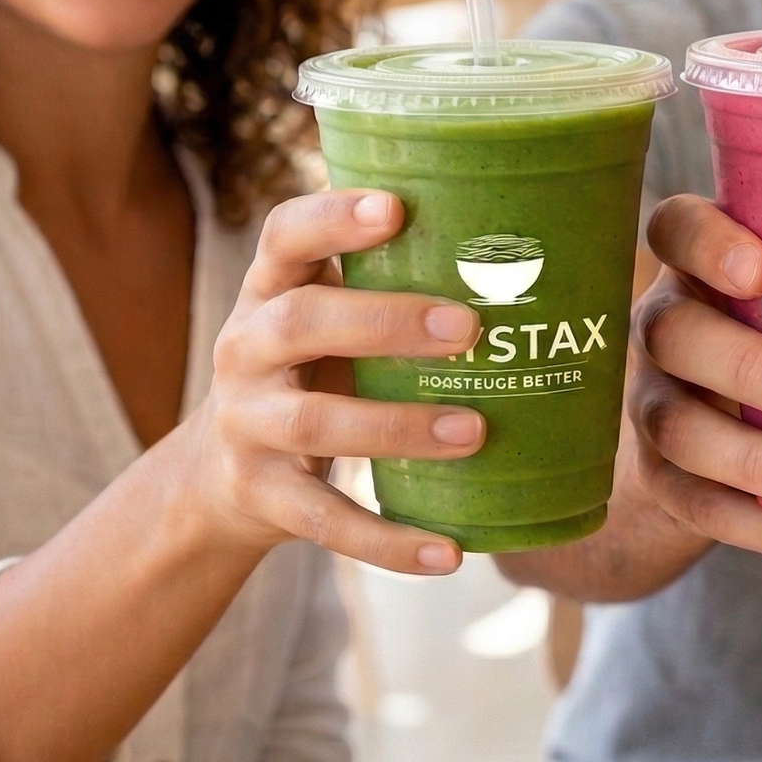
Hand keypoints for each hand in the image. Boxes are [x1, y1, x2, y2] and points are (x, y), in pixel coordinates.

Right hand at [180, 189, 488, 574]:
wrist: (218, 474)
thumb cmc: (312, 368)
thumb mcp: (328, 315)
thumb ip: (394, 282)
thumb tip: (544, 247)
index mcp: (269, 290)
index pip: (286, 236)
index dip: (332, 218)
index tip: (395, 207)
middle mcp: (245, 349)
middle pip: (301, 324)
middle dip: (386, 322)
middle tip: (469, 327)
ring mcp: (248, 426)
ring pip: (319, 425)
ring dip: (399, 429)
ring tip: (476, 431)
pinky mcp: (262, 497)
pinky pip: (327, 523)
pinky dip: (389, 543)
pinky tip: (450, 553)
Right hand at [629, 195, 761, 563]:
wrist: (721, 426)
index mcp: (705, 262)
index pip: (676, 229)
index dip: (708, 244)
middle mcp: (666, 324)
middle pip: (674, 333)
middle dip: (747, 364)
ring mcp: (653, 401)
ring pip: (676, 426)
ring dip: (752, 458)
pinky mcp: (662, 477)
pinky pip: (698, 506)